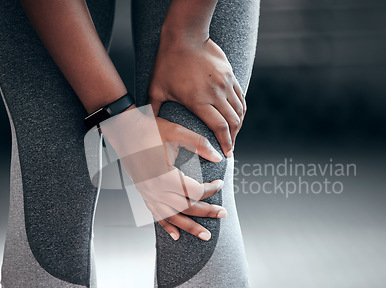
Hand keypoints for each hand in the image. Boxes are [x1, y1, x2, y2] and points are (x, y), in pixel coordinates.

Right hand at [100, 105, 225, 240]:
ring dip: (190, 227)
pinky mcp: (143, 193)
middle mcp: (155, 189)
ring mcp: (148, 194)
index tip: (220, 183)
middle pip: (186, 207)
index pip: (194, 191)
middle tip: (223, 214)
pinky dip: (167, 226)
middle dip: (207, 212)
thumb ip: (199, 144)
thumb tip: (218, 156)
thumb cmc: (148, 129)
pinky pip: (156, 214)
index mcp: (164, 176)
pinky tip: (176, 235)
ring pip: (172, 216)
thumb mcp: (177, 132)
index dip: (211, 190)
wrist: (123, 129)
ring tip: (205, 235)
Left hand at [148, 36, 245, 157]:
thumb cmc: (168, 62)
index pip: (219, 127)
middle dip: (233, 138)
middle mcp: (216, 93)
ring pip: (239, 110)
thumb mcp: (157, 88)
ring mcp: (225, 83)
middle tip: (230, 148)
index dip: (225, 143)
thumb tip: (145, 126)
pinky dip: (241, 110)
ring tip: (234, 134)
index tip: (227, 153)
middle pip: (233, 122)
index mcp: (199, 101)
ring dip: (239, 125)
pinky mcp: (230, 75)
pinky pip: (240, 97)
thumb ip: (153, 109)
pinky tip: (237, 116)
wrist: (184, 36)